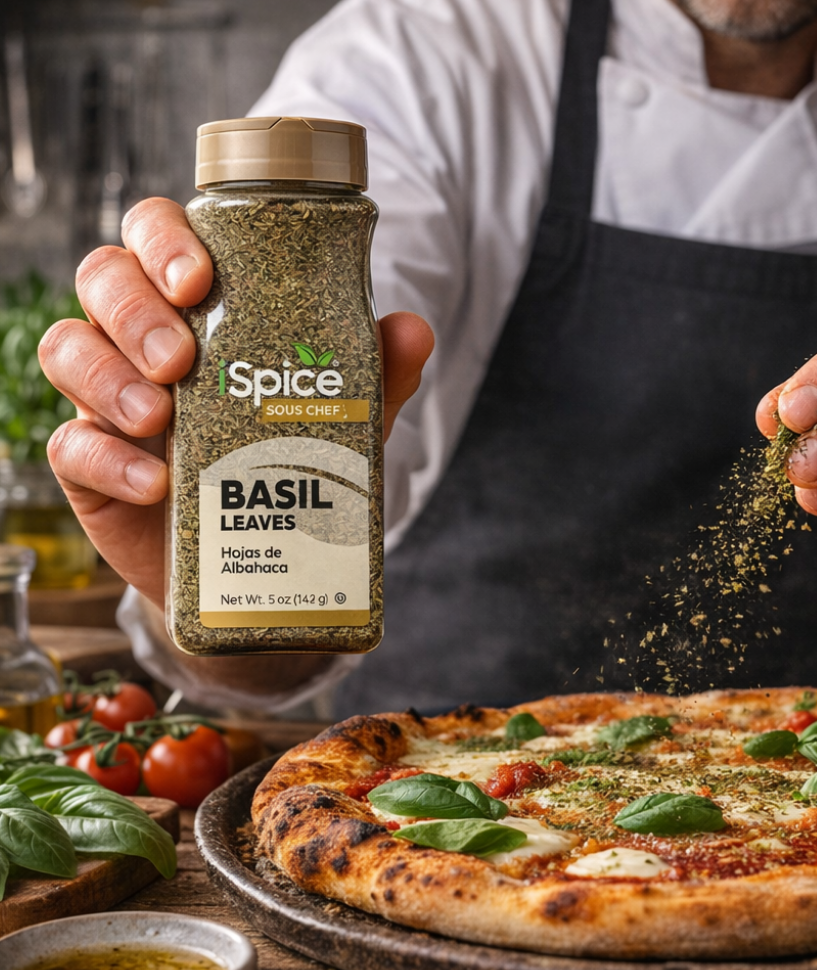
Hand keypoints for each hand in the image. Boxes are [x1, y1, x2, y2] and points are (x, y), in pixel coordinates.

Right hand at [40, 197, 433, 607]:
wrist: (259, 554)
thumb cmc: (291, 459)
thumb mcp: (339, 414)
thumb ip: (373, 373)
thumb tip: (415, 329)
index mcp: (198, 305)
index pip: (155, 235)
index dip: (162, 240)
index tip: (198, 278)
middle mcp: (142, 339)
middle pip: (102, 278)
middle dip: (134, 308)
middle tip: (180, 357)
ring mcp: (109, 399)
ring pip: (68, 350)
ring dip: (109, 378)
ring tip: (161, 415)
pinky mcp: (90, 465)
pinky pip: (70, 447)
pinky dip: (107, 459)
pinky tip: (155, 481)